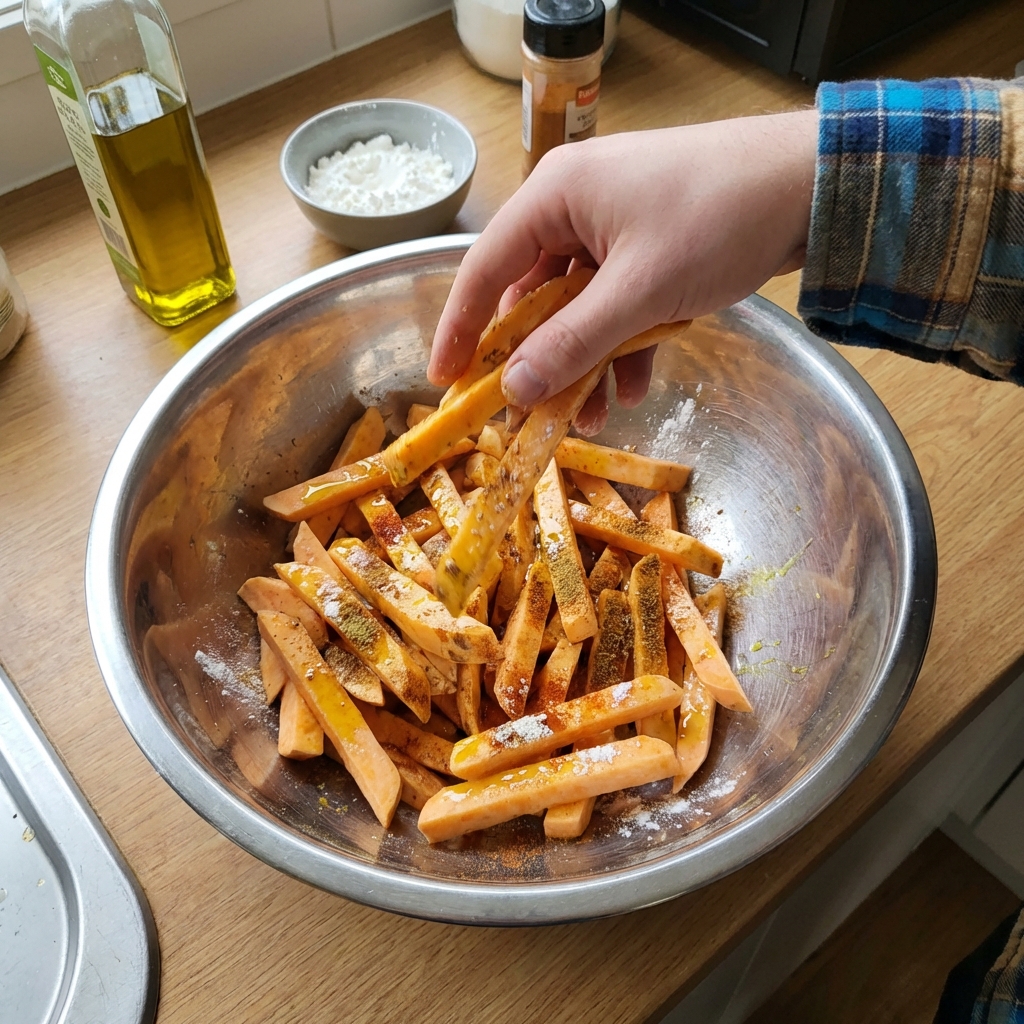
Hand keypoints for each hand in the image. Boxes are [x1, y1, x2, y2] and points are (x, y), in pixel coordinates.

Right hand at [428, 109, 817, 433]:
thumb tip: (515, 389)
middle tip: (526, 412)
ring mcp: (615, 229)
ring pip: (579, 308)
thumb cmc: (717, 220)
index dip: (461, 328)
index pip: (485, 268)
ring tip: (590, 416)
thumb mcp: (638, 291)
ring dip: (583, 362)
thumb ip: (572, 343)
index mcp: (556, 197)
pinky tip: (631, 388)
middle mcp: (576, 208)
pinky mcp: (649, 249)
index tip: (445, 379)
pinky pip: (618, 305)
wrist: (811, 185)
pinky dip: (622, 345)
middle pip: (533, 295)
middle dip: (537, 359)